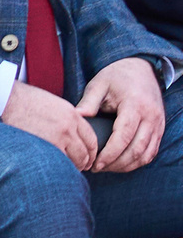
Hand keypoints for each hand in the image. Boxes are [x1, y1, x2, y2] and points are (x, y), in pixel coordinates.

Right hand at [1, 81, 100, 169]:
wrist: (5, 100)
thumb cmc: (23, 100)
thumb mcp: (52, 104)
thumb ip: (65, 118)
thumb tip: (68, 131)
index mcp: (72, 115)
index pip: (91, 138)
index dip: (91, 151)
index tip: (87, 157)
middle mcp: (69, 127)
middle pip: (85, 152)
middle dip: (84, 162)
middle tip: (80, 168)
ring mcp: (58, 138)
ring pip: (75, 160)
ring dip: (73, 168)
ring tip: (67, 171)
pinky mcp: (46, 147)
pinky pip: (60, 163)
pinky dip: (60, 168)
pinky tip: (55, 170)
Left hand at [77, 56, 165, 174]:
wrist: (140, 68)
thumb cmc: (115, 76)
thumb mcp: (98, 84)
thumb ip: (88, 102)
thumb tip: (77, 119)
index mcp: (135, 105)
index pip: (124, 136)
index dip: (110, 154)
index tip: (95, 164)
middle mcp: (151, 116)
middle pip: (137, 149)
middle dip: (116, 163)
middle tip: (96, 168)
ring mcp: (158, 123)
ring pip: (146, 154)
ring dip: (127, 165)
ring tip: (106, 168)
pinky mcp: (160, 128)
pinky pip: (152, 151)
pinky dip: (138, 161)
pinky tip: (120, 163)